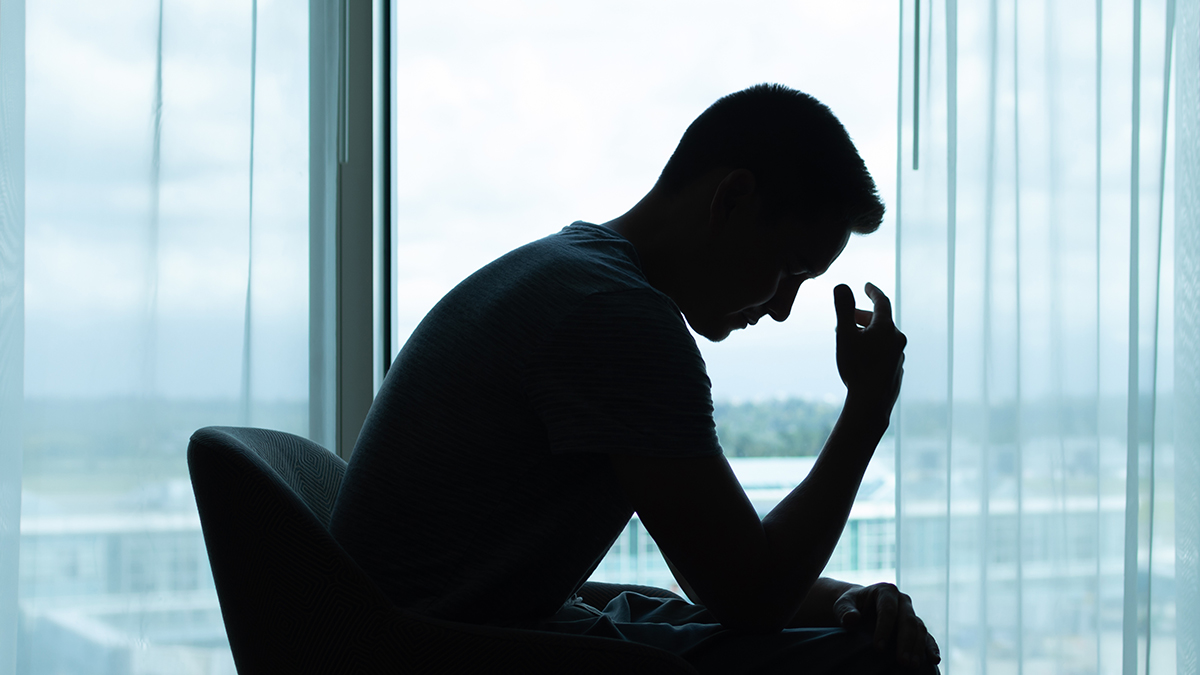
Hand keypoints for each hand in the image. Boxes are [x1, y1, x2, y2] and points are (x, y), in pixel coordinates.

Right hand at [833, 283, 905, 413]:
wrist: (871, 403)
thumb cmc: (856, 368)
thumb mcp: (844, 335)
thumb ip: (843, 308)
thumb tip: (841, 285)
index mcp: (886, 328)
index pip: (881, 302)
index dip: (873, 292)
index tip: (866, 286)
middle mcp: (897, 339)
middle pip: (881, 321)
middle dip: (863, 317)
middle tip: (846, 320)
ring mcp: (899, 356)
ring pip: (883, 338)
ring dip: (867, 334)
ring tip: (851, 341)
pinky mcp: (896, 370)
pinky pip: (885, 352)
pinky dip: (874, 349)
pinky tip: (863, 358)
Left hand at [833, 582, 939, 668]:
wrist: (861, 607)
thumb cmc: (850, 606)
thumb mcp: (842, 605)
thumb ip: (844, 611)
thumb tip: (851, 619)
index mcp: (885, 591)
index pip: (888, 610)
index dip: (884, 628)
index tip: (878, 648)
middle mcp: (902, 601)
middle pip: (907, 620)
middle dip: (905, 642)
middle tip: (902, 662)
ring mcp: (911, 613)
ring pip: (919, 629)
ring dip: (917, 648)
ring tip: (912, 665)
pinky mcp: (917, 627)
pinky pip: (927, 636)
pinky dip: (931, 647)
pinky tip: (934, 660)